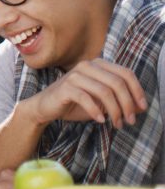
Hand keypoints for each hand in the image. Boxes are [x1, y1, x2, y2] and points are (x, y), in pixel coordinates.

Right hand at [20, 59, 146, 128]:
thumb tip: (140, 107)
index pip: (126, 73)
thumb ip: (119, 101)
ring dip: (114, 111)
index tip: (142, 108)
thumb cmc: (74, 103)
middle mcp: (87, 65)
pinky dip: (96, 111)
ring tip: (116, 124)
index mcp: (98, 64)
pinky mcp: (65, 88)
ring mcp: (75, 75)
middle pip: (117, 83)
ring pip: (104, 92)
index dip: (137, 91)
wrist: (44, 107)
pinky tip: (99, 120)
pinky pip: (86, 98)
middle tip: (130, 120)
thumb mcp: (101, 103)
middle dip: (127, 104)